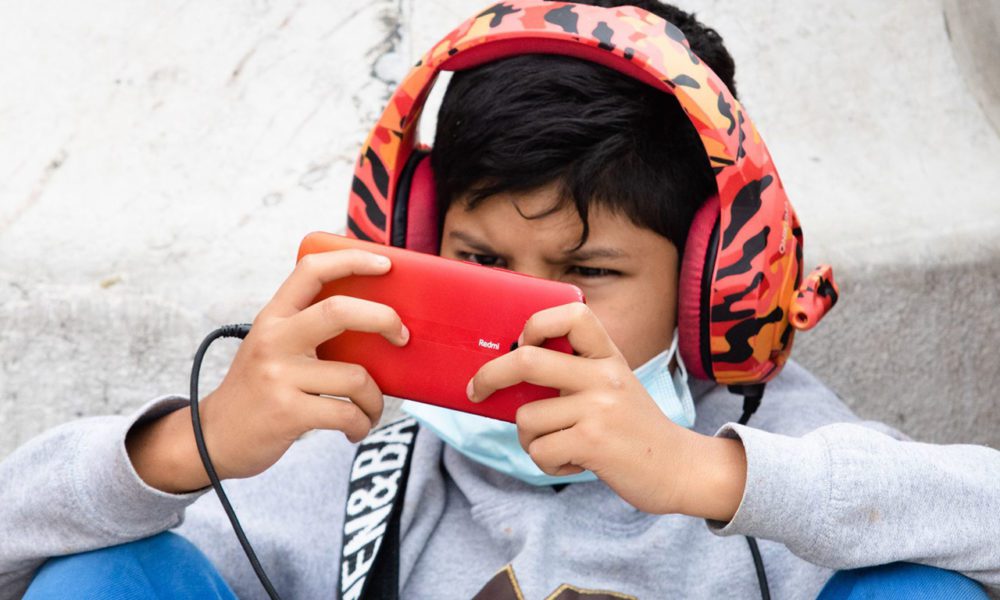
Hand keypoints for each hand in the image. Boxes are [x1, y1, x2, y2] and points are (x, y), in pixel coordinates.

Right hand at [127, 250, 408, 492]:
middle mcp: (274, 340)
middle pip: (340, 311)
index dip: (352, 260)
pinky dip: (362, 424)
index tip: (386, 264)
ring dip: (376, 399)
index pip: (312, 270)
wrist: (212, 440)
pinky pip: (347, 413)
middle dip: (383, 319)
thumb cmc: (258, 390)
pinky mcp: (288, 413)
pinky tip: (356, 428)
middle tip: (401, 336)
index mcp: (273, 317)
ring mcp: (279, 376)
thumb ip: (308, 329)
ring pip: (356, 376)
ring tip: (370, 409)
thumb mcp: (273, 347)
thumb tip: (373, 321)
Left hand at [466, 302, 746, 519]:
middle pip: (527, 361)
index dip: (537, 324)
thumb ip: (574, 374)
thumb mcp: (612, 386)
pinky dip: (548, 463)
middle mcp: (603, 376)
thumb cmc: (633, 430)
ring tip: (561, 445)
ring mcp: (599, 408)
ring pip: (526, 418)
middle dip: (491, 376)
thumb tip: (506, 378)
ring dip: (532, 440)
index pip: (572, 314)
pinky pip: (539, 451)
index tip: (521, 343)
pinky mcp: (593, 443)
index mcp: (608, 356)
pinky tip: (574, 462)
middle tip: (477, 390)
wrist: (680, 469)